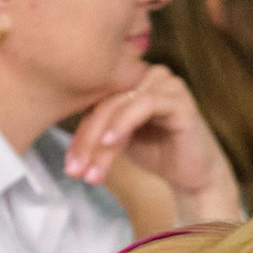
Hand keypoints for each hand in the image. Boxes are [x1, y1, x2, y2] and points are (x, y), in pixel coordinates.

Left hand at [66, 63, 238, 218]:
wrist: (194, 177)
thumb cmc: (157, 154)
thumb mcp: (118, 140)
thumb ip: (96, 128)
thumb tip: (58, 128)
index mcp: (132, 79)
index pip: (95, 100)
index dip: (79, 134)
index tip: (70, 166)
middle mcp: (149, 75)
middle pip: (104, 102)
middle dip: (87, 141)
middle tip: (76, 171)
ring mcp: (166, 84)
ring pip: (120, 104)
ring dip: (101, 140)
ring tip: (92, 169)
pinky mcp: (180, 99)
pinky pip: (144, 104)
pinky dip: (124, 123)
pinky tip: (110, 142)